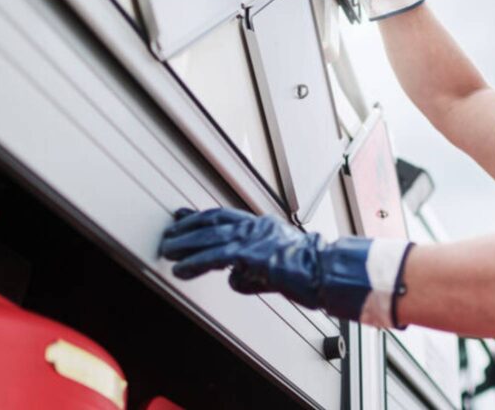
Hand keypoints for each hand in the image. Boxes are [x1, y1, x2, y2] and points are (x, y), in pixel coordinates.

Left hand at [159, 208, 413, 327]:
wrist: (327, 274)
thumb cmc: (310, 274)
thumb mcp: (275, 272)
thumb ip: (252, 272)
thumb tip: (234, 278)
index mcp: (264, 226)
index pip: (225, 216)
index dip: (199, 217)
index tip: (181, 216)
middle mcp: (257, 225)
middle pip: (213, 221)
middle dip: (186, 227)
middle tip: (167, 234)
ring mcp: (255, 237)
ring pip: (210, 236)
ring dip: (184, 244)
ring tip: (167, 252)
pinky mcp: (252, 253)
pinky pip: (216, 256)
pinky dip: (195, 263)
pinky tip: (181, 270)